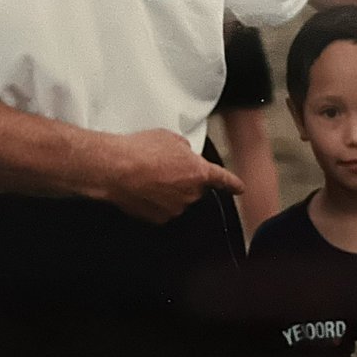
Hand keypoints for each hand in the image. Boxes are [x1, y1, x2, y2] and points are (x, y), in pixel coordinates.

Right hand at [104, 129, 244, 223]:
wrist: (116, 168)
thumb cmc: (141, 150)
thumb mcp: (169, 138)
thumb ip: (184, 149)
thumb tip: (182, 155)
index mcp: (199, 172)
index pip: (223, 180)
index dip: (233, 184)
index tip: (239, 188)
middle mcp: (190, 194)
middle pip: (195, 188)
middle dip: (183, 179)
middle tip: (163, 166)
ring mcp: (174, 208)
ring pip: (177, 199)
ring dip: (167, 190)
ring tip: (147, 175)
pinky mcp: (157, 218)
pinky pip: (161, 208)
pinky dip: (154, 200)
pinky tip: (141, 187)